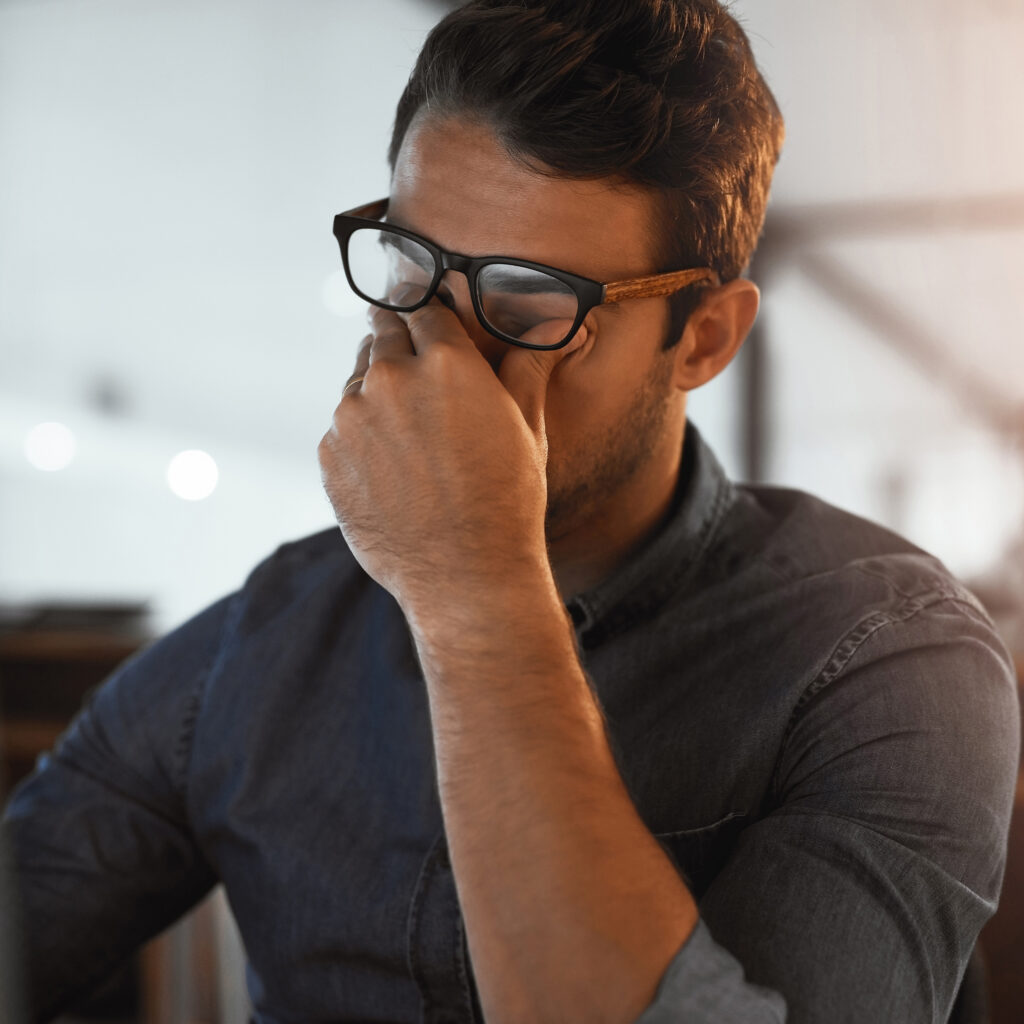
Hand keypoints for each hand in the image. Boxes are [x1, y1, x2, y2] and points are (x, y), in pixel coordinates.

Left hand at [317, 298, 586, 613]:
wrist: (464, 574)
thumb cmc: (505, 501)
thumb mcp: (526, 427)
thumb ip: (529, 366)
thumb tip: (558, 327)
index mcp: (444, 361)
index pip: (423, 308)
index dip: (427, 315)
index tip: (427, 322)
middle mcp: (390, 378)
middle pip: (382, 333)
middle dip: (397, 343)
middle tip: (416, 370)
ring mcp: (352, 417)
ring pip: (358, 381)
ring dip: (378, 391)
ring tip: (410, 433)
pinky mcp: (329, 455)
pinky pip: (342, 428)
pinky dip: (361, 435)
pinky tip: (392, 467)